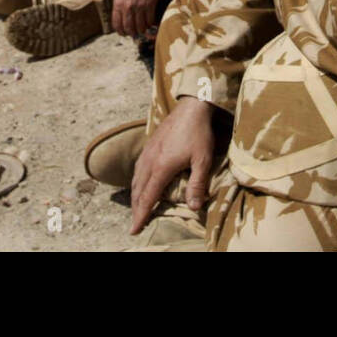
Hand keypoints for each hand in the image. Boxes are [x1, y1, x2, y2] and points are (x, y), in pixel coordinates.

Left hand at [112, 0, 160, 38]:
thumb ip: (120, 4)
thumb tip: (122, 17)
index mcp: (118, 3)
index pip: (117, 24)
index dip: (121, 31)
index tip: (124, 33)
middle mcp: (127, 6)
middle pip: (129, 28)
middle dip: (132, 33)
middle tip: (135, 33)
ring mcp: (139, 6)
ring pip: (140, 26)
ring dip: (142, 30)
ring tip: (143, 29)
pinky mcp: (150, 4)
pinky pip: (150, 20)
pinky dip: (150, 24)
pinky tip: (150, 23)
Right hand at [130, 97, 214, 233]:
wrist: (191, 107)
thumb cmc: (199, 134)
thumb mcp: (203, 160)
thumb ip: (197, 184)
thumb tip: (194, 207)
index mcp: (161, 167)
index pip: (148, 197)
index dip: (141, 215)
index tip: (134, 229)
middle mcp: (150, 161)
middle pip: (138, 190)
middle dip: (136, 208)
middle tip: (135, 224)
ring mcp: (148, 152)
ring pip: (136, 179)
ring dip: (135, 195)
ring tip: (137, 207)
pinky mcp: (150, 145)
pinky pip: (138, 168)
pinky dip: (137, 181)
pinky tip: (140, 183)